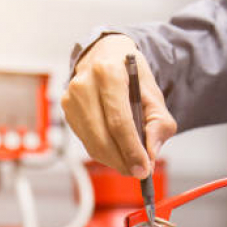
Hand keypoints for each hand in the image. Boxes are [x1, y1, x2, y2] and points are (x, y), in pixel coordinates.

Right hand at [62, 34, 176, 177]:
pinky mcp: (67, 110)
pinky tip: (117, 151)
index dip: (131, 150)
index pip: (119, 121)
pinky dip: (104, 152)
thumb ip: (159, 124)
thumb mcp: (153, 94)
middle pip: (102, 137)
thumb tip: (150, 154)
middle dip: (123, 161)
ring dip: (114, 160)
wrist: (106, 55)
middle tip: (139, 172)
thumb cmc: (130, 75)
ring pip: (92, 143)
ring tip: (131, 163)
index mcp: (108, 73)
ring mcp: (71, 98)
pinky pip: (86, 141)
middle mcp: (84, 84)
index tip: (144, 169)